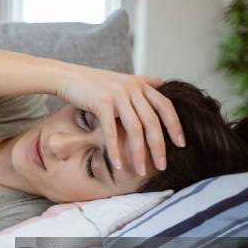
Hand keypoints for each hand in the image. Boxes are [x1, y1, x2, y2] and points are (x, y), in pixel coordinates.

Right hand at [55, 63, 184, 174]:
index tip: (181, 144)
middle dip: (159, 146)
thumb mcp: (121, 79)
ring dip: (139, 153)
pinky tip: (117, 165)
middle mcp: (132, 88)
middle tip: (163, 166)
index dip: (175, 126)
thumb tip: (163, 83)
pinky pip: (111, 131)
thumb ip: (143, 82)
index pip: (165, 106)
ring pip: (135, 129)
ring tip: (140, 171)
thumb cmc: (92, 83)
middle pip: (152, 121)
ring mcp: (117, 94)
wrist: (67, 76)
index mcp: (139, 84)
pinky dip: (114, 150)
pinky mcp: (101, 102)